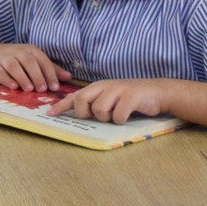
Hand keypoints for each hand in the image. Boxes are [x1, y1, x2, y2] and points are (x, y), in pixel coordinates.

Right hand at [0, 43, 71, 91]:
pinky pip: (0, 72)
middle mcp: (18, 52)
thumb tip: (68, 77)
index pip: (42, 60)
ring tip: (29, 89)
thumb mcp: (34, 60)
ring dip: (22, 77)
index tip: (55, 87)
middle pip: (28, 62)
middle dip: (37, 76)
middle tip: (42, 89)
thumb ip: (51, 69)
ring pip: (13, 66)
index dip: (49, 74)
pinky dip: (7, 80)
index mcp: (30, 50)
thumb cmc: (18, 59)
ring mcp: (5, 58)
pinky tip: (14, 87)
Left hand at [47, 78, 165, 122]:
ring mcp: (117, 90)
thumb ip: (94, 102)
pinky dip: (121, 119)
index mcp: (97, 87)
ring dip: (107, 117)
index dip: (61, 105)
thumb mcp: (110, 98)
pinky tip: (127, 115)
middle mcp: (105, 86)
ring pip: (99, 110)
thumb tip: (78, 112)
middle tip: (96, 116)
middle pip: (82, 101)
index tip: (49, 114)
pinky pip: (118, 115)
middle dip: (85, 113)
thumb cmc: (130, 98)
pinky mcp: (130, 96)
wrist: (157, 92)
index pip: (75, 96)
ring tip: (117, 114)